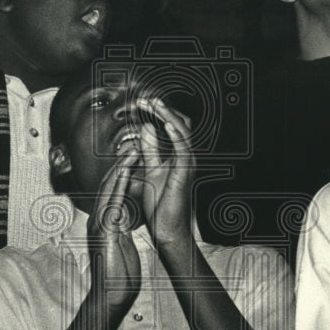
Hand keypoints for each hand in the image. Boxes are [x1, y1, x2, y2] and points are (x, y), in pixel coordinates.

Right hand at [86, 150, 140, 309]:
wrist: (111, 296)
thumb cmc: (118, 275)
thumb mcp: (120, 246)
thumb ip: (119, 230)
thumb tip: (122, 218)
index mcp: (103, 223)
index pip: (112, 193)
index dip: (122, 173)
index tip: (133, 158)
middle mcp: (99, 220)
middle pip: (109, 185)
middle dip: (120, 164)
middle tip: (133, 145)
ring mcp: (100, 224)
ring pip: (109, 189)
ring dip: (120, 168)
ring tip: (132, 150)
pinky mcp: (105, 230)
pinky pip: (113, 202)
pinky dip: (120, 184)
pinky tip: (127, 171)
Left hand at [137, 97, 194, 250]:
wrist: (167, 230)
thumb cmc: (160, 205)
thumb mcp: (150, 170)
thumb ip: (149, 150)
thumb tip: (146, 127)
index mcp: (177, 155)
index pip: (172, 126)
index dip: (158, 112)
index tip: (141, 103)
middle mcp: (186, 156)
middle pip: (180, 123)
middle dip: (163, 109)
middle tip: (145, 100)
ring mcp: (188, 164)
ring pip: (183, 132)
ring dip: (168, 115)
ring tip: (154, 104)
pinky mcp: (185, 173)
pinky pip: (184, 149)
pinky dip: (176, 135)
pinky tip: (166, 125)